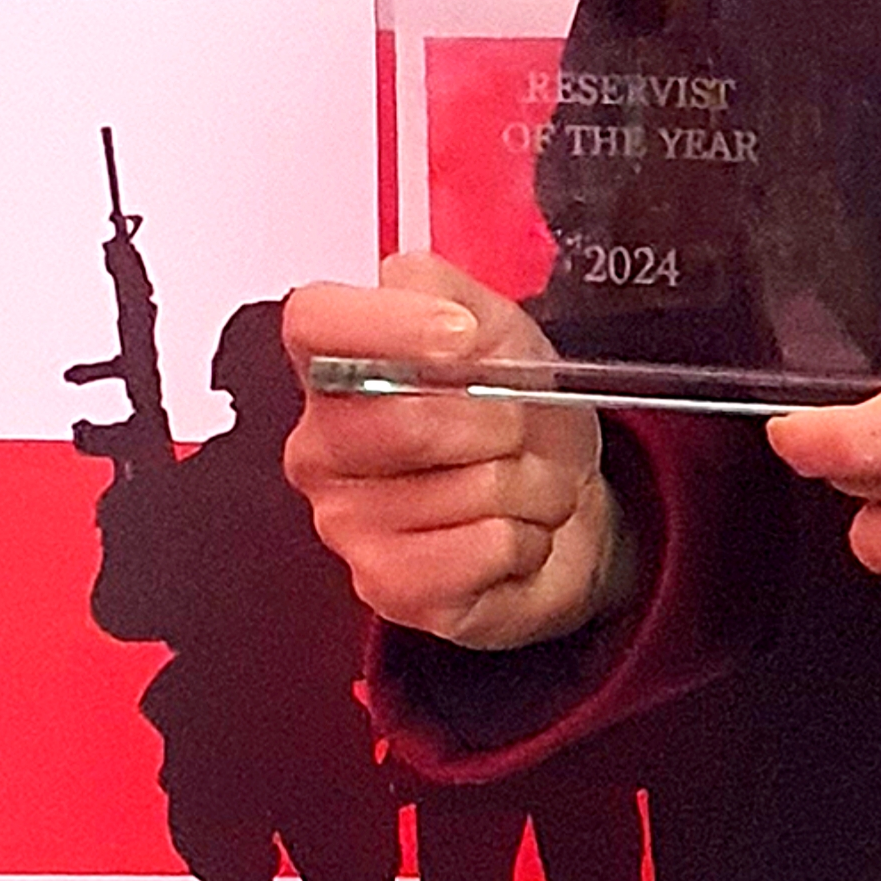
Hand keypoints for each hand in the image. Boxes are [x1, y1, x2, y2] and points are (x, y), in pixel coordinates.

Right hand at [281, 255, 629, 651]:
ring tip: (518, 485)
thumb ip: (451, 293)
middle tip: (516, 431)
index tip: (462, 336)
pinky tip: (508, 535)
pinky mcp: (386, 587)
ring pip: (465, 489)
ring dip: (526, 485)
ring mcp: (344, 523)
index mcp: (337, 367)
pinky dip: (522, 539)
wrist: (567, 508)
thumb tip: (439, 317)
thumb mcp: (499, 328)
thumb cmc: (521, 417)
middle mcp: (322, 445)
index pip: (313, 322)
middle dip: (499, 421)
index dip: (389, 324)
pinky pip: (479, 549)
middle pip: (405, 420)